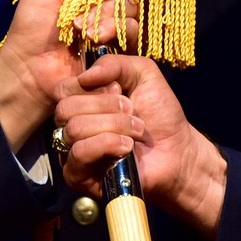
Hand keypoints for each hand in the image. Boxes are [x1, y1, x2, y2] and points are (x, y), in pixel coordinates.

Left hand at [0, 0, 122, 150]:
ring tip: (84, 34)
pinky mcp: (118, 51)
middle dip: (103, 6)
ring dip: (108, 22)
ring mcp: (111, 29)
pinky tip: (94, 43)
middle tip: (78, 22)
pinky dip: (115, 34)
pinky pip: (133, 36)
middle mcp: (102, 5)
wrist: (29, 71)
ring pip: (130, 15)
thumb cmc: (32, 27)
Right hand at [66, 55, 226, 236]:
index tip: (120, 91)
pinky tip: (127, 147)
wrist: (177, 150)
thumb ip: (114, 64)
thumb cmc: (159, 113)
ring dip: (113, 126)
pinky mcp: (78, 176)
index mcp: (81, 101)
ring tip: (136, 131)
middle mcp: (72, 126)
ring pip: (74, 129)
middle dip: (106, 107)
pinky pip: (79, 154)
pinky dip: (107, 145)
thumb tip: (84, 76)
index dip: (93, 87)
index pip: (63, 88)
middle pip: (66, 108)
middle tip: (132, 112)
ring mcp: (72, 152)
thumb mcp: (142, 74)